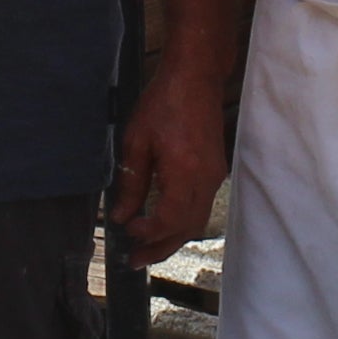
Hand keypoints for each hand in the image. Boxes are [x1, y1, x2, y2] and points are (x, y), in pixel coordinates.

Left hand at [111, 56, 231, 266]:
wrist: (196, 77)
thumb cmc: (165, 102)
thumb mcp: (137, 141)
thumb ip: (131, 183)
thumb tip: (122, 216)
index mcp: (185, 171)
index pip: (169, 220)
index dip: (148, 233)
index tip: (127, 231)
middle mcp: (205, 179)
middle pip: (186, 229)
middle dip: (161, 248)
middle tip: (135, 261)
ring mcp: (214, 176)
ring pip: (196, 221)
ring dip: (172, 238)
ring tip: (147, 249)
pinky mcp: (215, 171)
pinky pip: (201, 207)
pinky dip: (182, 222)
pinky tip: (164, 223)